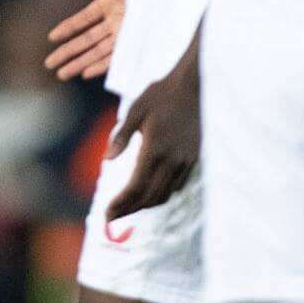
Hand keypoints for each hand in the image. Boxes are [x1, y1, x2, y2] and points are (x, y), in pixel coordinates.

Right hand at [41, 0, 131, 80]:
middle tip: (49, 64)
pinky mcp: (135, 41)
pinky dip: (100, 66)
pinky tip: (85, 73)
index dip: (67, 28)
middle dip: (67, 53)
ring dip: (78, 63)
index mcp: (109, 2)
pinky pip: (114, 57)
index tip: (51, 37)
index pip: (83, 20)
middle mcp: (115, 20)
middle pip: (86, 40)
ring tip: (61, 74)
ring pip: (96, 52)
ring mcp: (124, 32)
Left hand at [104, 42, 202, 218]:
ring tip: (129, 208)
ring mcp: (186, 160)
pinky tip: (153, 191)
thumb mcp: (136, 109)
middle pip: (150, 197)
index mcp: (154, 149)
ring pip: (166, 194)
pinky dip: (163, 193)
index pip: (136, 187)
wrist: (197, 85)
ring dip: (146, 204)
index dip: (121, 204)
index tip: (108, 214)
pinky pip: (179, 184)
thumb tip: (106, 159)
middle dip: (130, 210)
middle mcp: (172, 160)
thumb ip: (121, 136)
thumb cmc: (162, 94)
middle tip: (113, 217)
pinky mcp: (195, 157)